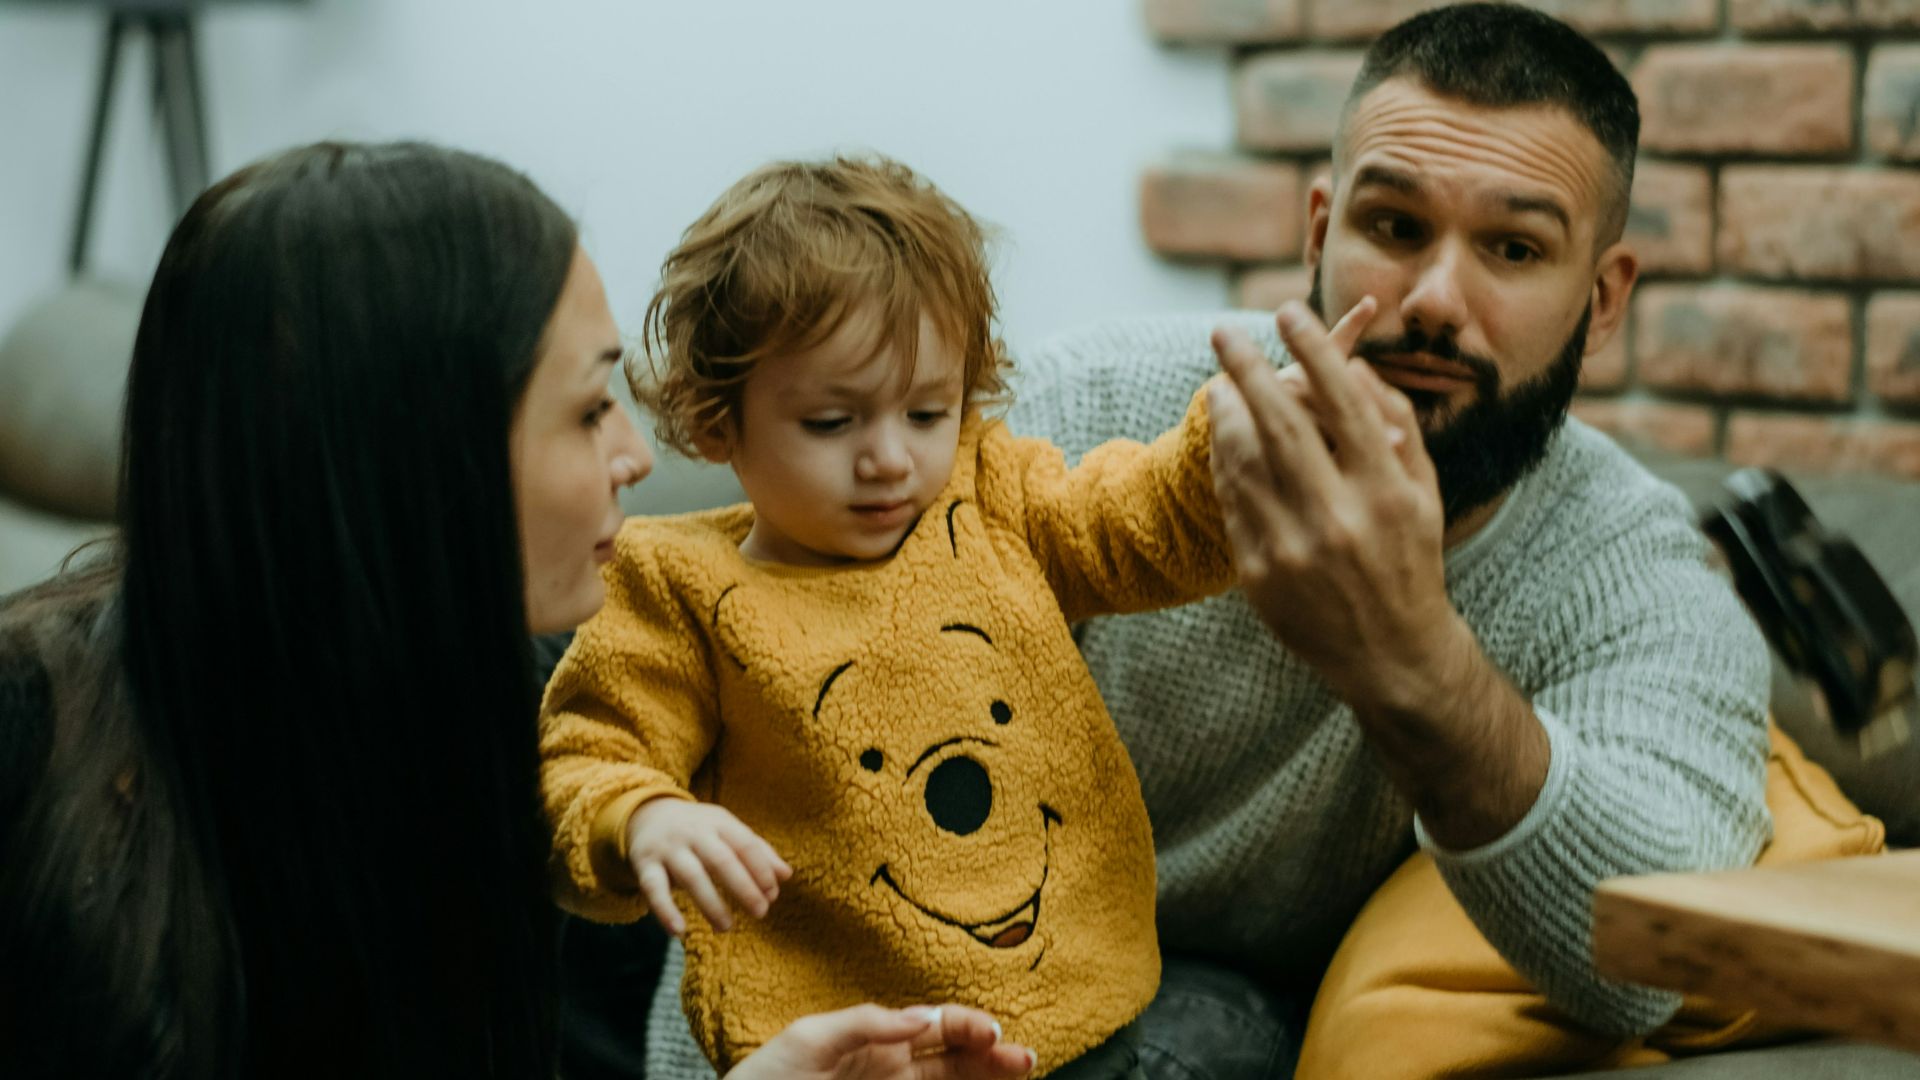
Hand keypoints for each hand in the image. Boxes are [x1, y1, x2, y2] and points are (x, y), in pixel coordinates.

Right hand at [626, 797, 792, 935]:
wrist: (647, 814)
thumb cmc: (699, 829)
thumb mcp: (727, 830)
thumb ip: (757, 851)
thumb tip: (787, 876)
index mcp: (718, 822)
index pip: (745, 844)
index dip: (761, 869)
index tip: (772, 894)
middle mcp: (693, 833)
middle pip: (721, 859)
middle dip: (743, 887)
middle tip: (761, 912)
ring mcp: (668, 848)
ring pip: (691, 876)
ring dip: (710, 903)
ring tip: (727, 927)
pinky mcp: (645, 865)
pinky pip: (653, 888)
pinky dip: (665, 910)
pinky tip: (678, 931)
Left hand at [724, 1004, 1035, 1079]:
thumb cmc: (766, 1078)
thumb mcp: (809, 1038)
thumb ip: (865, 1023)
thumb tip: (918, 1016)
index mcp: (879, 1041)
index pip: (937, 1026)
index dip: (968, 1025)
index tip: (991, 1032)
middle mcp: (894, 1070)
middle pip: (958, 1059)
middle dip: (993, 1055)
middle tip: (1025, 1059)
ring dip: (987, 1078)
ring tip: (1020, 1071)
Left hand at [1207, 298, 1467, 714]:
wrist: (1391, 654)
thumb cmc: (1411, 558)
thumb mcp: (1423, 491)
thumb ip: (1395, 426)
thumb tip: (1353, 368)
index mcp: (1386, 490)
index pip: (1343, 401)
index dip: (1313, 349)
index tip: (1288, 312)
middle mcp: (1340, 517)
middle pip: (1281, 424)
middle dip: (1248, 369)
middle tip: (1223, 332)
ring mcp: (1294, 549)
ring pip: (1244, 461)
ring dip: (1225, 415)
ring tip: (1219, 383)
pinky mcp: (1260, 574)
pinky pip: (1232, 502)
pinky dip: (1224, 462)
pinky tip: (1223, 437)